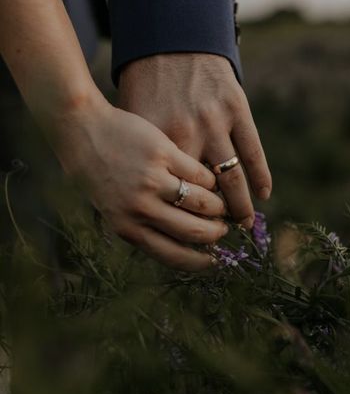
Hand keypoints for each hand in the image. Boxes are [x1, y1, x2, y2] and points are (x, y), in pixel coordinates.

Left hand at [50, 90, 228, 270]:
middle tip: (222, 228)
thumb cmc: (98, 173)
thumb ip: (142, 226)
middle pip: (194, 230)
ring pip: (202, 202)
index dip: (198, 262)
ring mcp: (152, 180)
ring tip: (218, 204)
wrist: (82, 131)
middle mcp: (141, 208)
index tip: (212, 259)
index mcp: (127, 228)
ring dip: (217, 206)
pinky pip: (199, 174)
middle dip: (215, 232)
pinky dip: (209, 180)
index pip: (172, 255)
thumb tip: (184, 244)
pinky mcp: (163, 154)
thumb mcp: (112, 209)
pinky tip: (208, 180)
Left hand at [118, 53, 271, 228]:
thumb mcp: (134, 125)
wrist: (170, 40)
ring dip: (241, 206)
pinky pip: (253, 151)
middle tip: (220, 237)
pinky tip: (263, 194)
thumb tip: (135, 200)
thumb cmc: (145, 88)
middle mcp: (188, 134)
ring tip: (244, 224)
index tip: (189, 237)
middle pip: (206, 193)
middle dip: (215, 221)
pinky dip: (261, 177)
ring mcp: (216, 121)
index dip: (184, 219)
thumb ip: (141, 160)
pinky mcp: (237, 108)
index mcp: (159, 142)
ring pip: (233, 178)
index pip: (175, 195)